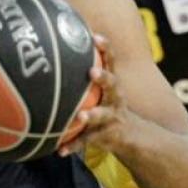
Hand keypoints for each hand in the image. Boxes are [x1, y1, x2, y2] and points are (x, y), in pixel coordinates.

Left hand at [58, 35, 131, 156]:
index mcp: (112, 84)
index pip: (111, 61)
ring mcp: (112, 118)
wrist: (132, 136)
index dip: (106, 48)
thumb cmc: (108, 104)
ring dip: (91, 116)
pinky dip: (74, 145)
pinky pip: (88, 141)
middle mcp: (115, 98)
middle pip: (113, 84)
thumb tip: (55, 48)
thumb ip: (84, 72)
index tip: (95, 37)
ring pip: (102, 116)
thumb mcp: (102, 88)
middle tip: (92, 72)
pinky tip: (60, 150)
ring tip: (80, 117)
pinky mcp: (106, 136)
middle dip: (103, 78)